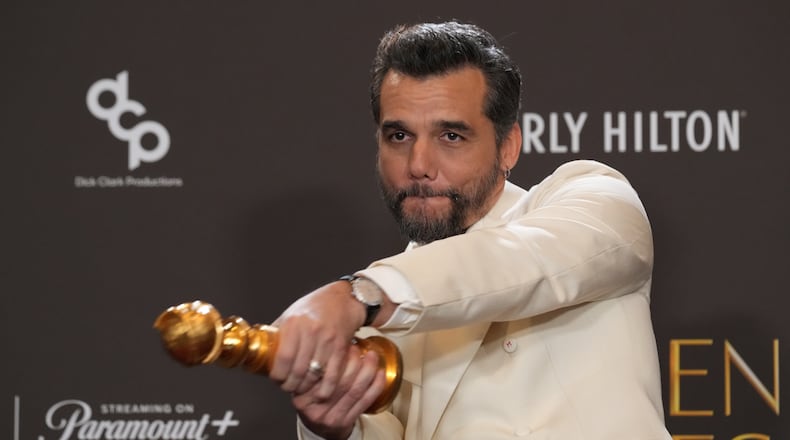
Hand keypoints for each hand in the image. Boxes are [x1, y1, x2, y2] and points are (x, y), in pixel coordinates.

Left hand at [270, 281, 366, 397]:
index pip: (283, 358)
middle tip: (288, 387)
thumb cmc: (313, 308)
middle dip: (291, 385)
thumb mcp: (290, 315)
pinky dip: (325, 388)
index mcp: (294, 323)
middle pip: (298, 370)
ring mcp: (327, 340)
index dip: (278, 375)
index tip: (276, 380)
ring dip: (306, 388)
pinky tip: (320, 392)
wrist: (341, 299)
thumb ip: (278, 334)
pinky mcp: (341, 347)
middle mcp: (311, 331)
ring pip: (314, 375)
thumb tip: (262, 352)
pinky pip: (332, 374)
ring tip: (301, 389)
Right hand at [294, 346, 386, 439]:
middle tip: (357, 347)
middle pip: (340, 381)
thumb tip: (329, 336)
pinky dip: (376, 385)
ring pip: (355, 389)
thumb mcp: (303, 385)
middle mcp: (316, 408)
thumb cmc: (313, 400)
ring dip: (368, 369)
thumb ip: (310, 367)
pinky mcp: (346, 421)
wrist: (319, 428)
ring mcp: (331, 416)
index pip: (319, 373)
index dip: (335, 355)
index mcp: (301, 396)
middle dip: (353, 360)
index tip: (342, 342)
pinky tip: (380, 373)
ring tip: (371, 356)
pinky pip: (365, 400)